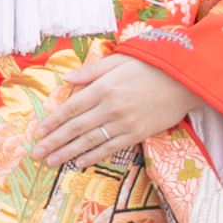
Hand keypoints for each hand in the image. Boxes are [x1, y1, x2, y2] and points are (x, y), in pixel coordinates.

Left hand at [31, 51, 193, 171]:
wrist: (184, 81)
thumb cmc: (150, 66)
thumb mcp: (119, 60)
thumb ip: (92, 70)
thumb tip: (67, 78)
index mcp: (104, 87)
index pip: (72, 107)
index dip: (54, 121)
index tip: (39, 132)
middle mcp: (111, 107)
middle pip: (77, 127)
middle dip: (55, 142)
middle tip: (38, 153)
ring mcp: (125, 123)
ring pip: (91, 141)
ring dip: (68, 153)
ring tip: (52, 161)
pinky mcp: (138, 134)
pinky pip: (111, 148)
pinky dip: (94, 156)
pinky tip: (79, 162)